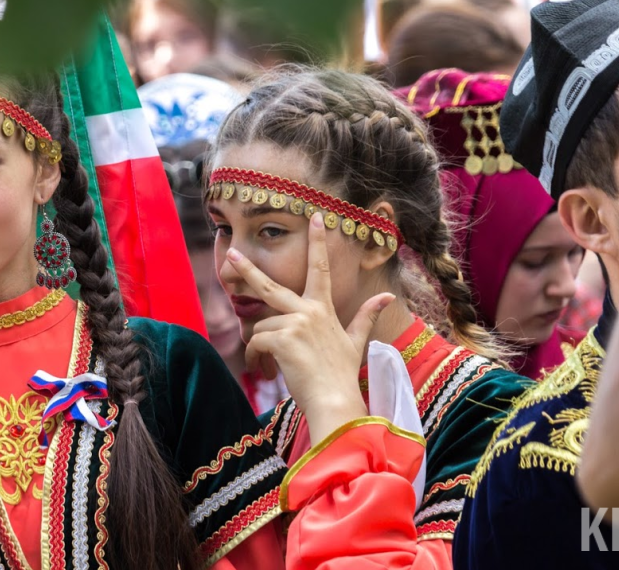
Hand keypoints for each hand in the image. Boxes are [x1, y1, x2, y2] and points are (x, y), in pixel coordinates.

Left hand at [225, 212, 395, 442]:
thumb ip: (366, 316)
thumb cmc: (341, 374)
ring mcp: (295, 323)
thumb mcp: (355, 342)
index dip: (318, 242)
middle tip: (231, 253)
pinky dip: (256, 357)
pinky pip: (256, 342)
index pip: (320, 269)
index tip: (315, 217)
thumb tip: (388, 296)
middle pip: (270, 286)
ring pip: (260, 327)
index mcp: (323, 309)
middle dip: (248, 269)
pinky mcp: (281, 339)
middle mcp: (308, 311)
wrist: (334, 400)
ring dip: (259, 346)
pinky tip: (265, 369)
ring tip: (270, 365)